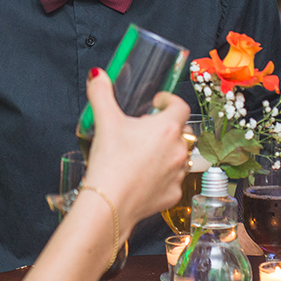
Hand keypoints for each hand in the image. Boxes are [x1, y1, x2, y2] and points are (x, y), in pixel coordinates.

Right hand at [81, 70, 190, 227]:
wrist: (108, 204)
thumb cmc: (110, 162)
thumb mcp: (104, 121)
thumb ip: (101, 93)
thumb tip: (97, 75)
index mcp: (167, 128)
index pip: (181, 106)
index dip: (170, 100)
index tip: (158, 101)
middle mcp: (179, 150)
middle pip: (183, 131)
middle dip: (169, 127)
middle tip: (147, 129)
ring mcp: (178, 174)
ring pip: (181, 157)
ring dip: (168, 152)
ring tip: (145, 153)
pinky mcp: (173, 195)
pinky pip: (173, 180)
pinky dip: (163, 176)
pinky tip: (145, 176)